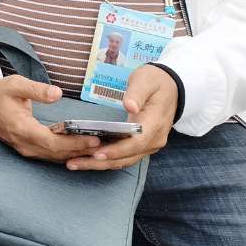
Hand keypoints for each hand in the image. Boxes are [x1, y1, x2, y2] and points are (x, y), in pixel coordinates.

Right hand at [0, 76, 101, 161]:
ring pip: (55, 156)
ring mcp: (26, 148)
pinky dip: (67, 153)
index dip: (74, 142)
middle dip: (82, 150)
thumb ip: (36, 89)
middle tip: (106, 146)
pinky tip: (82, 148)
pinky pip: (50, 154)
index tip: (94, 139)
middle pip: (58, 153)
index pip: (53, 141)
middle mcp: (25, 144)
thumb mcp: (15, 84)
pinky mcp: (28, 148)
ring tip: (100, 149)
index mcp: (22, 128)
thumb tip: (57, 93)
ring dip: (77, 154)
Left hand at [63, 65, 177, 170]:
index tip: (96, 154)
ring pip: (124, 160)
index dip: (115, 150)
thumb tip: (130, 106)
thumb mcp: (145, 81)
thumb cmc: (155, 81)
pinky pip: (125, 156)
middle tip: (72, 163)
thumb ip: (136, 93)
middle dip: (99, 162)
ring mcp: (149, 145)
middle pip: (126, 157)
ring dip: (100, 164)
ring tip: (74, 164)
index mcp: (154, 124)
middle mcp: (154, 140)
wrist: (172, 87)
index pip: (135, 143)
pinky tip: (88, 159)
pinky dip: (107, 160)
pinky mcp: (143, 145)